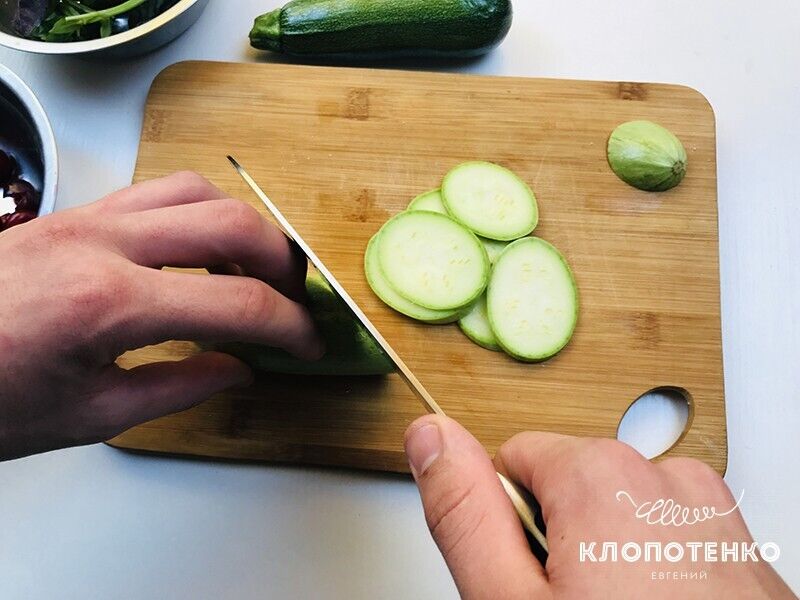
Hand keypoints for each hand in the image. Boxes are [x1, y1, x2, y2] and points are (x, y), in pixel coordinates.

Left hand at [0, 172, 323, 460]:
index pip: (239, 304)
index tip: (308, 344)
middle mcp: (103, 243)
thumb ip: (181, 386)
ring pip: (196, 190)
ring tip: (252, 271)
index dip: (290, 328)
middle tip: (292, 303)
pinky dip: (197, 212)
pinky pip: (155, 189)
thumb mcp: (91, 415)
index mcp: (110, 305)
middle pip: (232, 224)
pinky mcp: (72, 212)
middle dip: (283, 264)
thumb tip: (239, 368)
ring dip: (242, 227)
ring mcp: (85, 218)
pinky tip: (198, 250)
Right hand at [405, 416, 794, 598]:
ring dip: (605, 560)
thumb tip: (431, 436)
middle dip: (558, 543)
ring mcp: (708, 513)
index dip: (507, 527)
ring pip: (617, 515)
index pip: (514, 459)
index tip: (528, 579)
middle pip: (568, 485)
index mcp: (601, 476)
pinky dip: (651, 573)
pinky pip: (665, 538)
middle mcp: (664, 478)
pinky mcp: (735, 547)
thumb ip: (462, 509)